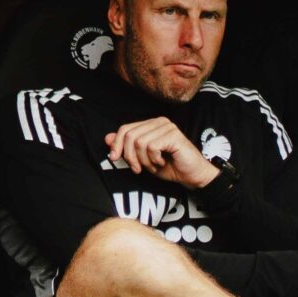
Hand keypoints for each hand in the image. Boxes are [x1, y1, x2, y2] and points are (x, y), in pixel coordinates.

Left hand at [104, 117, 218, 189]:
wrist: (190, 175)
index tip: (114, 158)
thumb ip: (126, 147)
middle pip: (129, 135)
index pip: (124, 129)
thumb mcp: (141, 158)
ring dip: (143, 160)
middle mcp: (159, 122)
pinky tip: (162, 162)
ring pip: (139, 142)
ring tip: (153, 165)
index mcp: (150, 124)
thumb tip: (107, 138)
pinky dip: (153, 159)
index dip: (116, 145)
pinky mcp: (174, 135)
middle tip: (138, 168)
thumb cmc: (168, 166)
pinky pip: (152, 147)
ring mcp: (167, 127)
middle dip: (129, 156)